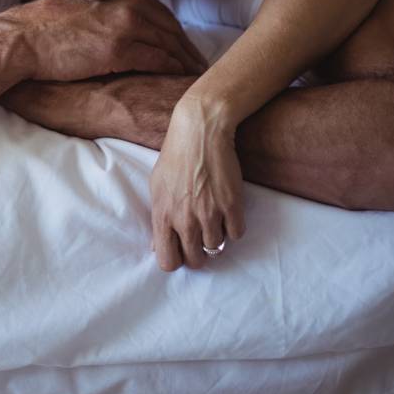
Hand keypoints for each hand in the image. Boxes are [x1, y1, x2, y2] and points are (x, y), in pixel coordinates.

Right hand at [18, 0, 208, 82]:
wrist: (23, 39)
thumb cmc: (43, 27)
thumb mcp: (79, 5)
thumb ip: (104, 9)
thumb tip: (112, 24)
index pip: (159, 10)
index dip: (175, 32)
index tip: (184, 48)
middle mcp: (127, 0)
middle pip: (170, 26)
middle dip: (187, 47)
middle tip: (199, 66)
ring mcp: (126, 23)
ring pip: (170, 43)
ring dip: (186, 61)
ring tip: (196, 78)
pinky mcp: (121, 48)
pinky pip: (160, 60)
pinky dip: (174, 71)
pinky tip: (180, 82)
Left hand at [149, 94, 245, 270]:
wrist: (200, 131)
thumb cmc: (175, 156)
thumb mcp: (157, 186)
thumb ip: (159, 218)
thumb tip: (157, 246)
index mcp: (163, 215)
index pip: (168, 262)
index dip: (177, 259)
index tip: (182, 249)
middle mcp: (185, 220)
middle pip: (196, 260)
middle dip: (198, 252)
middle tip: (201, 235)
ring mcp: (210, 214)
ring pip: (216, 248)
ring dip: (216, 237)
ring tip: (214, 218)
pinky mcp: (231, 205)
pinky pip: (236, 234)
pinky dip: (233, 227)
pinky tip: (227, 212)